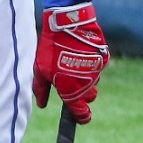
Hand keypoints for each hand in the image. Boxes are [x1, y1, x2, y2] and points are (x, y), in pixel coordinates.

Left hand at [34, 3, 108, 123]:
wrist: (69, 24)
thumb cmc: (51, 48)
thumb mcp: (40, 69)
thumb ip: (41, 89)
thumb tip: (41, 104)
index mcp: (71, 90)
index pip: (81, 112)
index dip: (81, 117)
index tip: (81, 119)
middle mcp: (87, 84)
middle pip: (89, 98)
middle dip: (81, 95)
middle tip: (69, 84)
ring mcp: (97, 71)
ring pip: (94, 82)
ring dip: (85, 79)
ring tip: (71, 65)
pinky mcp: (103, 59)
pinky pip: (97, 67)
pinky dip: (89, 64)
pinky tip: (79, 53)